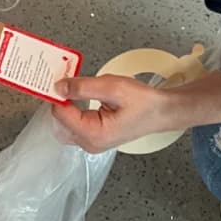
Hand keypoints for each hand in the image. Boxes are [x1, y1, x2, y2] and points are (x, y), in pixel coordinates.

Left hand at [51, 74, 172, 153]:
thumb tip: (59, 87)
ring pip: (66, 122)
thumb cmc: (143, 102)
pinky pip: (76, 122)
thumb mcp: (113, 87)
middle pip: (60, 120)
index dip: (59, 94)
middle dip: (61, 99)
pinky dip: (75, 107)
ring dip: (68, 102)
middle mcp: (90, 143)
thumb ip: (83, 87)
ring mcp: (92, 142)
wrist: (161, 111)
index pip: (61, 114)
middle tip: (66, 78)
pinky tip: (80, 94)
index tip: (60, 77)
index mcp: (93, 134)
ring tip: (74, 84)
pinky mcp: (95, 136)